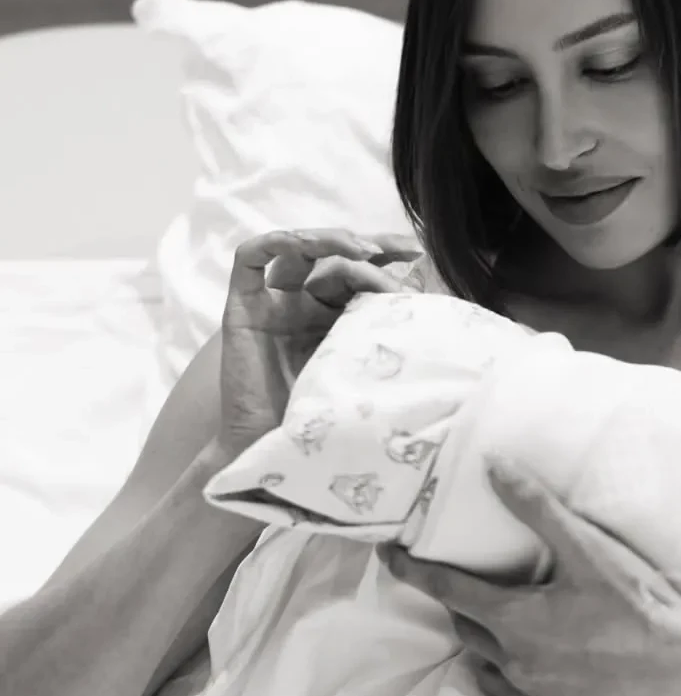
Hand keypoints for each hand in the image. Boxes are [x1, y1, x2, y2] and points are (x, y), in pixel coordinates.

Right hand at [218, 227, 421, 456]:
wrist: (281, 455)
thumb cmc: (326, 422)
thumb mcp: (366, 367)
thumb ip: (383, 332)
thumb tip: (422, 298)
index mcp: (334, 318)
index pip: (359, 270)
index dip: (387, 256)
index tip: (419, 254)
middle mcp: (303, 307)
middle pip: (331, 255)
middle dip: (368, 245)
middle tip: (399, 249)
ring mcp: (273, 306)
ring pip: (296, 249)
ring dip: (330, 240)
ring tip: (363, 251)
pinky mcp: (243, 309)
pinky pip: (250, 260)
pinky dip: (276, 241)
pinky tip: (306, 244)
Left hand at [378, 459, 680, 695]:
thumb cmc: (639, 607)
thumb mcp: (588, 549)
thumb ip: (537, 507)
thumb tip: (494, 466)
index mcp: (513, 620)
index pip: (444, 589)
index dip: (412, 569)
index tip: (388, 554)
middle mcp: (514, 660)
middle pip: (464, 627)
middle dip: (456, 603)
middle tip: (462, 579)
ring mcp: (535, 691)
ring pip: (485, 664)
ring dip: (481, 639)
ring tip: (495, 618)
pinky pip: (513, 692)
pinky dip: (507, 672)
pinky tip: (529, 659)